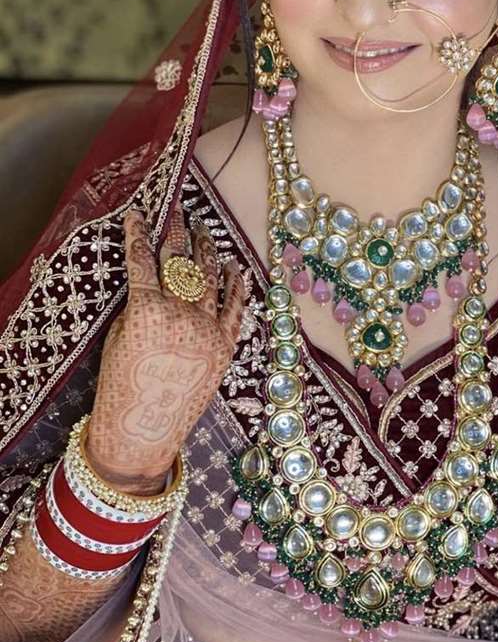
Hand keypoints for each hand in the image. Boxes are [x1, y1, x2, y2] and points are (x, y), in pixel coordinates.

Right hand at [85, 200, 245, 494]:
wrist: (144, 430)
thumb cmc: (121, 386)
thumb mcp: (118, 337)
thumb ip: (138, 304)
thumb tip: (154, 277)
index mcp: (147, 312)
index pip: (143, 261)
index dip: (139, 235)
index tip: (139, 215)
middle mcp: (181, 316)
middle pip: (180, 262)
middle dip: (177, 232)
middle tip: (177, 211)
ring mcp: (208, 331)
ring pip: (211, 278)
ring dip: (207, 250)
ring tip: (203, 229)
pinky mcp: (226, 346)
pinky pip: (236, 307)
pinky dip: (236, 283)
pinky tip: (234, 264)